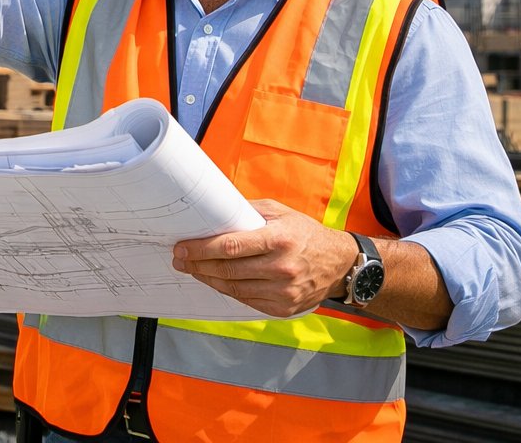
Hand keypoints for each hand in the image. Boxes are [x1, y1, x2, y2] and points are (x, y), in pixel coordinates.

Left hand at [171, 199, 357, 317]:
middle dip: (198, 264)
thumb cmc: (305, 233)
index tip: (181, 248)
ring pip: (234, 288)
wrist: (340, 263)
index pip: (230, 246)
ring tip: (193, 270)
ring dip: (208, 279)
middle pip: (228, 269)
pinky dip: (228, 291)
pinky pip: (247, 300)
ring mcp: (284, 291)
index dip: (201, 249)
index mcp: (278, 239)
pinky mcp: (284, 308)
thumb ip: (246, 212)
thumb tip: (213, 212)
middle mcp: (282, 267)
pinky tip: (216, 281)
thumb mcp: (280, 212)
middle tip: (180, 260)